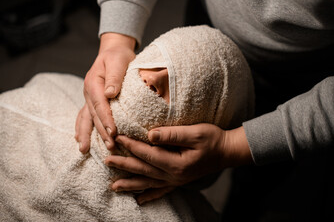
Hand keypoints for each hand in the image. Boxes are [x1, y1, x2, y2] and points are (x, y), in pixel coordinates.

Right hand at [75, 33, 135, 152]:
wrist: (112, 51)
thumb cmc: (118, 56)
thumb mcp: (118, 60)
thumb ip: (115, 76)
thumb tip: (110, 93)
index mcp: (93, 82)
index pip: (100, 104)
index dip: (106, 118)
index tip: (113, 131)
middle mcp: (88, 92)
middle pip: (94, 115)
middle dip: (101, 131)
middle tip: (110, 146)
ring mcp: (88, 97)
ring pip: (86, 118)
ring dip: (87, 134)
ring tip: (85, 150)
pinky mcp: (91, 101)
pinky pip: (85, 116)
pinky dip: (82, 128)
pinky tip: (79, 139)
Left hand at [104, 124, 252, 203]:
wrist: (226, 152)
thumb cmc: (212, 139)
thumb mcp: (195, 133)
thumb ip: (172, 134)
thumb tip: (150, 135)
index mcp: (177, 163)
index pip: (148, 154)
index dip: (132, 146)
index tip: (117, 138)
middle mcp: (174, 176)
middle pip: (143, 170)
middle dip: (123, 165)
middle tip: (106, 160)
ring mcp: (175, 181)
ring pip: (148, 183)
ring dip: (130, 184)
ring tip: (114, 186)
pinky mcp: (178, 182)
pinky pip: (160, 191)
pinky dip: (149, 196)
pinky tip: (139, 201)